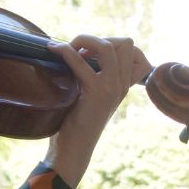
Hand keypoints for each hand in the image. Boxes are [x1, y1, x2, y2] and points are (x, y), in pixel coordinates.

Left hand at [43, 35, 152, 187]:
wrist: (73, 150)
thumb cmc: (76, 123)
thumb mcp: (92, 96)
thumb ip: (96, 76)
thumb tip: (80, 50)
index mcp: (124, 86)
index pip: (135, 52)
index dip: (113, 44)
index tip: (91, 53)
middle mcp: (123, 85)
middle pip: (125, 43)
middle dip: (99, 39)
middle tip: (78, 51)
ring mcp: (112, 88)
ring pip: (109, 46)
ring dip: (86, 40)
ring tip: (69, 49)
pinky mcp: (95, 92)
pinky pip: (81, 60)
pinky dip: (65, 50)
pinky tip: (53, 50)